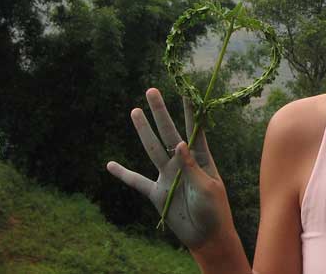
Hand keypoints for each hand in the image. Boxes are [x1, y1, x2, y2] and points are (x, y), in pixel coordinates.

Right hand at [106, 88, 232, 248]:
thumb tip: (179, 144)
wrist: (206, 236)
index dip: (190, 111)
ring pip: (152, 149)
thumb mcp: (207, 187)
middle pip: (169, 133)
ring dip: (143, 131)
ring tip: (134, 110)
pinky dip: (123, 174)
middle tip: (152, 90)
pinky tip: (110, 165)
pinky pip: (137, 182)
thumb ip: (192, 167)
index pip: (195, 130)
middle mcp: (183, 162)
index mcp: (201, 158)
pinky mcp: (156, 192)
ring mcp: (168, 176)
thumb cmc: (215, 210)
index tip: (187, 91)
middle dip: (161, 112)